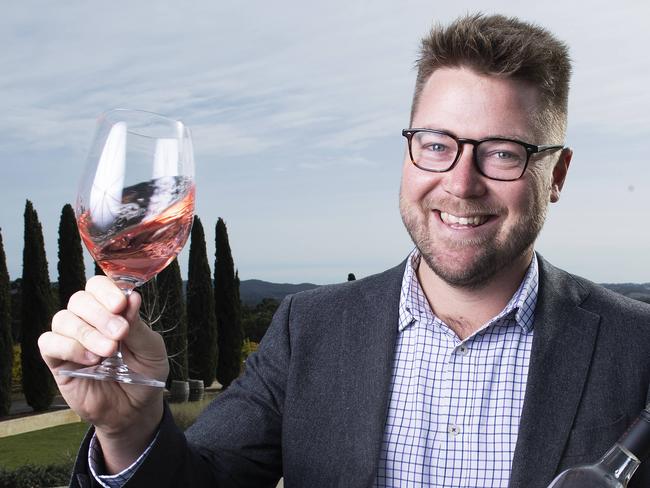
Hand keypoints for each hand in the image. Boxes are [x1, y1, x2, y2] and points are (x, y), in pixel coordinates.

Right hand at [39, 276, 168, 470]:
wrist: (134, 410)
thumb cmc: (145, 374)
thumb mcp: (151, 350)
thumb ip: (138, 326)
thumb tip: (132, 297)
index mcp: (112, 311)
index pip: (99, 286)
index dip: (107, 291)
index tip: (121, 305)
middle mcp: (89, 320)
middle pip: (80, 299)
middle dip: (100, 314)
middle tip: (119, 333)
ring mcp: (71, 340)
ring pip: (63, 319)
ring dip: (87, 333)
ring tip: (109, 351)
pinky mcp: (58, 361)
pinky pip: (49, 343)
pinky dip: (69, 348)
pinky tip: (91, 361)